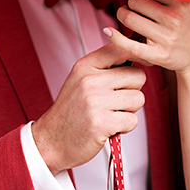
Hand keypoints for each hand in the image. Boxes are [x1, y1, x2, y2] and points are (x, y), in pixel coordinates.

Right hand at [31, 43, 145, 173]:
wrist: (51, 140)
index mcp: (86, 66)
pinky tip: (109, 127)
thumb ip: (105, 67)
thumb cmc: (71, 111)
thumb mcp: (81, 80)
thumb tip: (138, 56)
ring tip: (110, 115)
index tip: (133, 70)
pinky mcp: (102, 122)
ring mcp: (95, 101)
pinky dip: (125, 127)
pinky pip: (133, 120)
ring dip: (129, 111)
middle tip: (115, 102)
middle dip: (132, 91)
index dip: (136, 58)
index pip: (121, 49)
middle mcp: (90, 80)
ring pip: (138, 99)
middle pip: (138, 76)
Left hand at [105, 0, 189, 74]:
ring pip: (128, 18)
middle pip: (134, 0)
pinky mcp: (157, 55)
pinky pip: (128, 44)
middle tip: (136, 8)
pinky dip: (114, 36)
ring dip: (123, 16)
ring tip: (130, 18)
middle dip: (131, 3)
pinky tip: (109, 31)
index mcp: (182, 2)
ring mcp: (165, 38)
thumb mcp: (187, 3)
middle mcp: (174, 19)